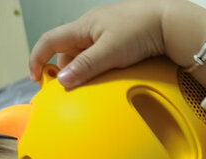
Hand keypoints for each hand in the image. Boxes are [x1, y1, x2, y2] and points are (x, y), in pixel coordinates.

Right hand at [29, 0, 165, 88]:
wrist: (169, 22)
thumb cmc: (140, 30)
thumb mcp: (110, 51)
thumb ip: (86, 66)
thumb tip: (62, 81)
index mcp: (83, 26)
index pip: (49, 41)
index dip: (37, 59)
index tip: (36, 79)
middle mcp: (91, 27)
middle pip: (66, 50)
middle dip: (63, 69)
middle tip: (68, 89)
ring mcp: (106, 33)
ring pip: (84, 54)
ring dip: (82, 69)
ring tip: (88, 86)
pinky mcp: (120, 39)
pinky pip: (100, 55)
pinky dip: (97, 67)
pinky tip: (105, 77)